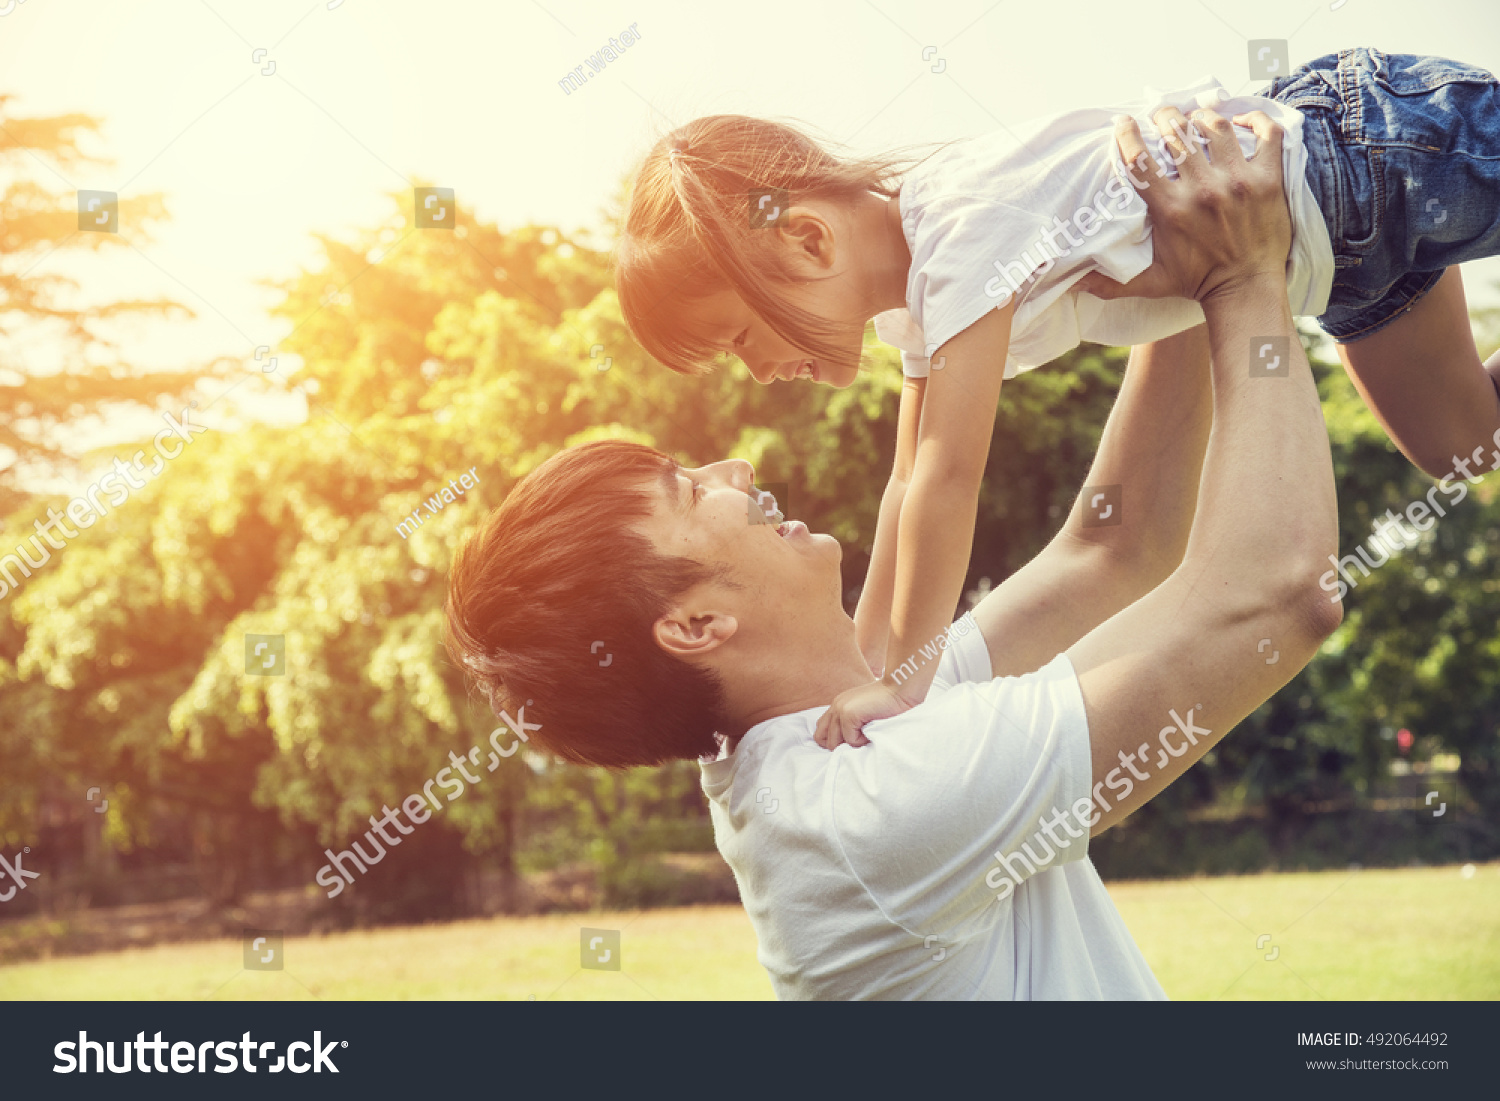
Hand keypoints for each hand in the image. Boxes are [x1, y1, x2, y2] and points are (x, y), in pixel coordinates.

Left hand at [813, 680, 916, 749]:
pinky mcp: (849, 714)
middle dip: (840, 746)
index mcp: (838, 705)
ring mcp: (840, 709)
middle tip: (860, 739)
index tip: (850, 742)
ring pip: (834, 743)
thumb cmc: (889, 703)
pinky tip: (873, 728)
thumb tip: (845, 746)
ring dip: (852, 743)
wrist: (901, 688)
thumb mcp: (864, 712)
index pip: (820, 730)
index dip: (833, 741)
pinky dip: (863, 741)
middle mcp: (835, 706)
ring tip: (868, 733)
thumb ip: (851, 723)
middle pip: (822, 740)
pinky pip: (851, 741)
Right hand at [1075, 106, 1291, 304]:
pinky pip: (1266, 133)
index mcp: (1170, 209)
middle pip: (1177, 132)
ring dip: (1202, 117)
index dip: (1127, 134)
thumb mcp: (1149, 282)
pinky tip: (1240, 121)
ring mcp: (1238, 180)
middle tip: (1162, 116)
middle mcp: (1203, 190)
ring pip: (1216, 127)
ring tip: (1196, 119)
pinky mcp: (1268, 178)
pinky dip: (1254, 119)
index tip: (1124, 122)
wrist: (1246, 289)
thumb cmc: (1197, 282)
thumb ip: (1109, 282)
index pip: (1140, 160)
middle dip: (1165, 117)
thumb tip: (1072, 285)